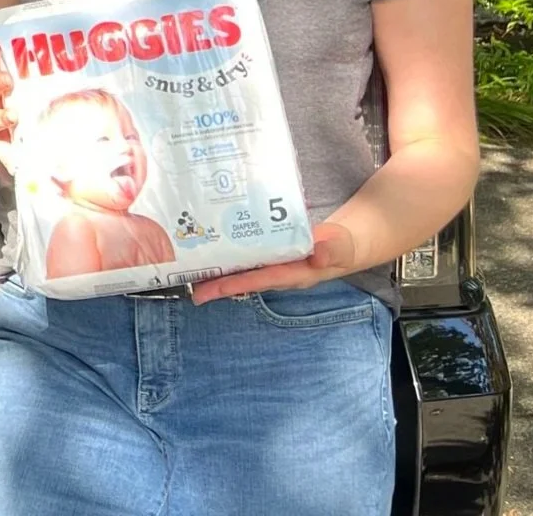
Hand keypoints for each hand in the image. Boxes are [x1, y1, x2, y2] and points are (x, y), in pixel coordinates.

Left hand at [188, 220, 360, 303]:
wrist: (343, 244)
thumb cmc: (340, 247)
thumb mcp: (339, 247)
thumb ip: (332, 248)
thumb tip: (319, 251)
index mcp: (291, 274)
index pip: (259, 280)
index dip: (234, 284)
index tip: (210, 288)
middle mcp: (277, 274)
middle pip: (242, 279)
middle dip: (216, 283)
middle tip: (189, 285)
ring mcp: (272, 265)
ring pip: (241, 270)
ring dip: (217, 270)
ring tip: (189, 269)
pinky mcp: (269, 254)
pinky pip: (245, 256)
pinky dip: (228, 254)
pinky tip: (210, 248)